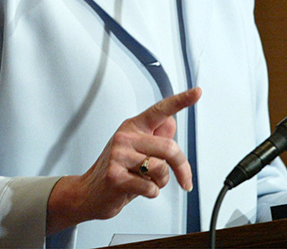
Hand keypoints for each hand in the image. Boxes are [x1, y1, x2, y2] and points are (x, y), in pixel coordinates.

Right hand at [46, 87, 201, 233]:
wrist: (89, 193)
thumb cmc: (115, 172)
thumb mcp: (136, 150)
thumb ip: (154, 136)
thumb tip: (171, 122)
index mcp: (132, 128)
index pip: (160, 111)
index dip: (181, 100)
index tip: (197, 92)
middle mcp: (125, 137)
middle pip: (169, 147)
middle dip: (181, 169)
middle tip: (183, 179)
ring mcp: (118, 155)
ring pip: (161, 169)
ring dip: (161, 183)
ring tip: (147, 182)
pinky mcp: (115, 176)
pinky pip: (150, 187)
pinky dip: (150, 193)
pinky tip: (136, 190)